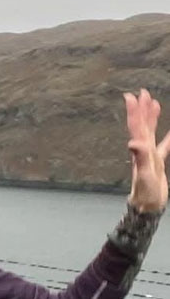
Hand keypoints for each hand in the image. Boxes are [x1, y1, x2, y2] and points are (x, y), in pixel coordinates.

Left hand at [124, 88, 169, 211]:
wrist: (149, 206)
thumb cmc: (145, 192)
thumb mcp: (144, 174)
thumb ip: (140, 158)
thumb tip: (132, 142)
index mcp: (140, 149)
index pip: (136, 126)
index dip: (134, 111)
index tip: (131, 96)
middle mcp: (143, 149)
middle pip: (142, 124)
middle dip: (142, 109)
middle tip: (142, 92)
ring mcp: (150, 155)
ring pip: (150, 131)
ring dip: (151, 117)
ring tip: (154, 103)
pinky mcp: (157, 162)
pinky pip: (164, 146)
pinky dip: (167, 137)